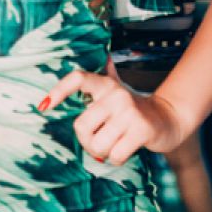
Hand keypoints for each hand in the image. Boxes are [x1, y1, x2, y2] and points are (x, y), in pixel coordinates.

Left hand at [37, 60, 184, 166]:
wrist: (169, 118)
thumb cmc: (134, 109)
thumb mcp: (118, 89)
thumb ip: (106, 74)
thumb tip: (102, 52)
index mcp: (106, 85)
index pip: (77, 79)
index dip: (58, 91)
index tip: (43, 106)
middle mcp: (116, 95)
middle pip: (82, 126)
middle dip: (88, 142)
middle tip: (99, 142)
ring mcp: (129, 112)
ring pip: (98, 144)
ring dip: (104, 152)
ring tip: (115, 144)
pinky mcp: (141, 130)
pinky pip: (115, 155)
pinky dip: (117, 159)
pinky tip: (126, 150)